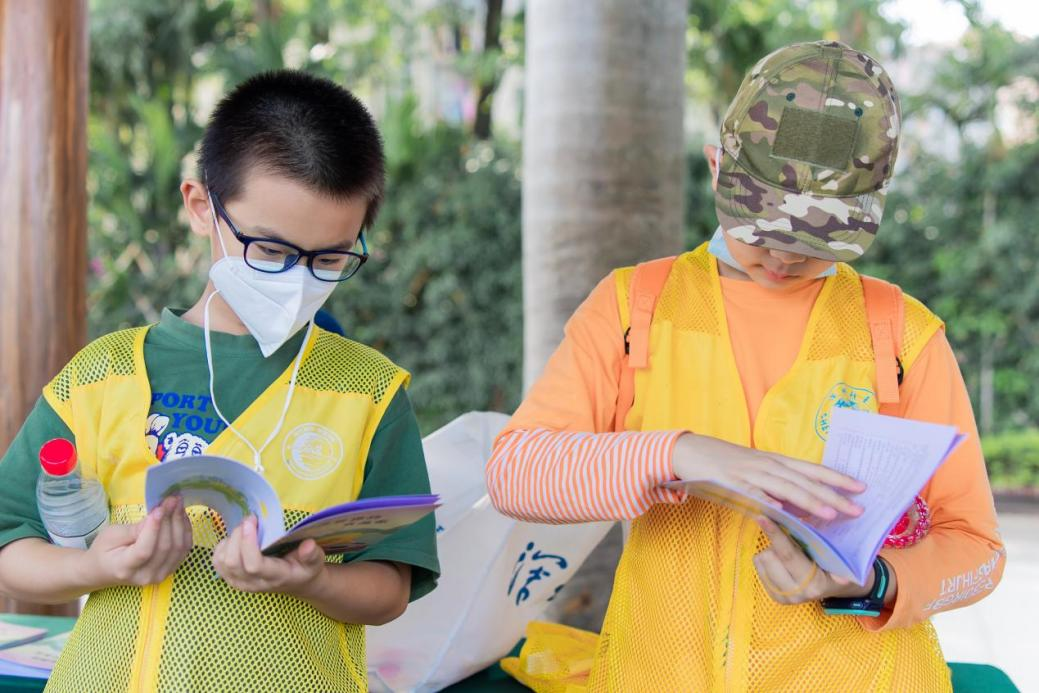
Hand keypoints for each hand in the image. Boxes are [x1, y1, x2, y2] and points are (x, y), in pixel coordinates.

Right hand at [85, 496, 192, 587]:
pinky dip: (185, 531)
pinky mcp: (170, 569)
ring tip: (177, 503)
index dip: (154, 529)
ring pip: (178, 548)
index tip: (159, 508)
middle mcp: (145, 576)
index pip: (144, 550)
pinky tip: (181, 516)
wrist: (105, 569)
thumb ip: (135, 529)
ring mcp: (160, 575)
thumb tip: (158, 514)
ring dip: (180, 523)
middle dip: (170, 520)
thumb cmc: (105, 550)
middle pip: (164, 547)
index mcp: (125, 568)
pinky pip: (184, 550)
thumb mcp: (112, 535)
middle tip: (172, 499)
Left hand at [212, 515, 325, 595]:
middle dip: (238, 536)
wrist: (295, 582)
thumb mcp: (315, 561)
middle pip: (233, 562)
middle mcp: (253, 583)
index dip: (248, 543)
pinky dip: (223, 546)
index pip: (254, 565)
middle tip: (250, 520)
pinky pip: (217, 561)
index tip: (253, 521)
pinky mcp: (230, 578)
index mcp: (275, 577)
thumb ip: (312, 554)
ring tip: (245, 529)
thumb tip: (308, 545)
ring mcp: (239, 583)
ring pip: (222, 562)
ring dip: (231, 540)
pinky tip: (236, 539)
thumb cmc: (304, 568)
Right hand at [672, 433, 864, 520]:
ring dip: (809, 501)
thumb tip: (799, 506)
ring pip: (786, 487)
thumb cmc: (724, 462)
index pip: (812, 469)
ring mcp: (750, 473)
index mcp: (775, 461)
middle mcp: (768, 464)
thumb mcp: (755, 470)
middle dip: (834, 495)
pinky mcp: (732, 482)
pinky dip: (769, 502)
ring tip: (831, 514)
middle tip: (859, 509)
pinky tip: (783, 513)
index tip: (862, 487)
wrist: (690, 450)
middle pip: (806, 481)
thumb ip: (776, 487)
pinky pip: (753, 494)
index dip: (838, 478)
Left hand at [752, 516, 871, 603]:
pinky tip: (782, 561)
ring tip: (789, 552)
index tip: (762, 517)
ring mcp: (785, 598)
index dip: (775, 534)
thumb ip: (832, 555)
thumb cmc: (836, 564)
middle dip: (775, 542)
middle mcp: (798, 593)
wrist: (833, 586)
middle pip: (769, 557)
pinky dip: (767, 558)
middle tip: (788, 537)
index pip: (788, 555)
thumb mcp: (839, 558)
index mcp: (815, 584)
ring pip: (762, 559)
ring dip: (772, 550)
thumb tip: (831, 561)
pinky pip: (758, 566)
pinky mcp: (774, 596)